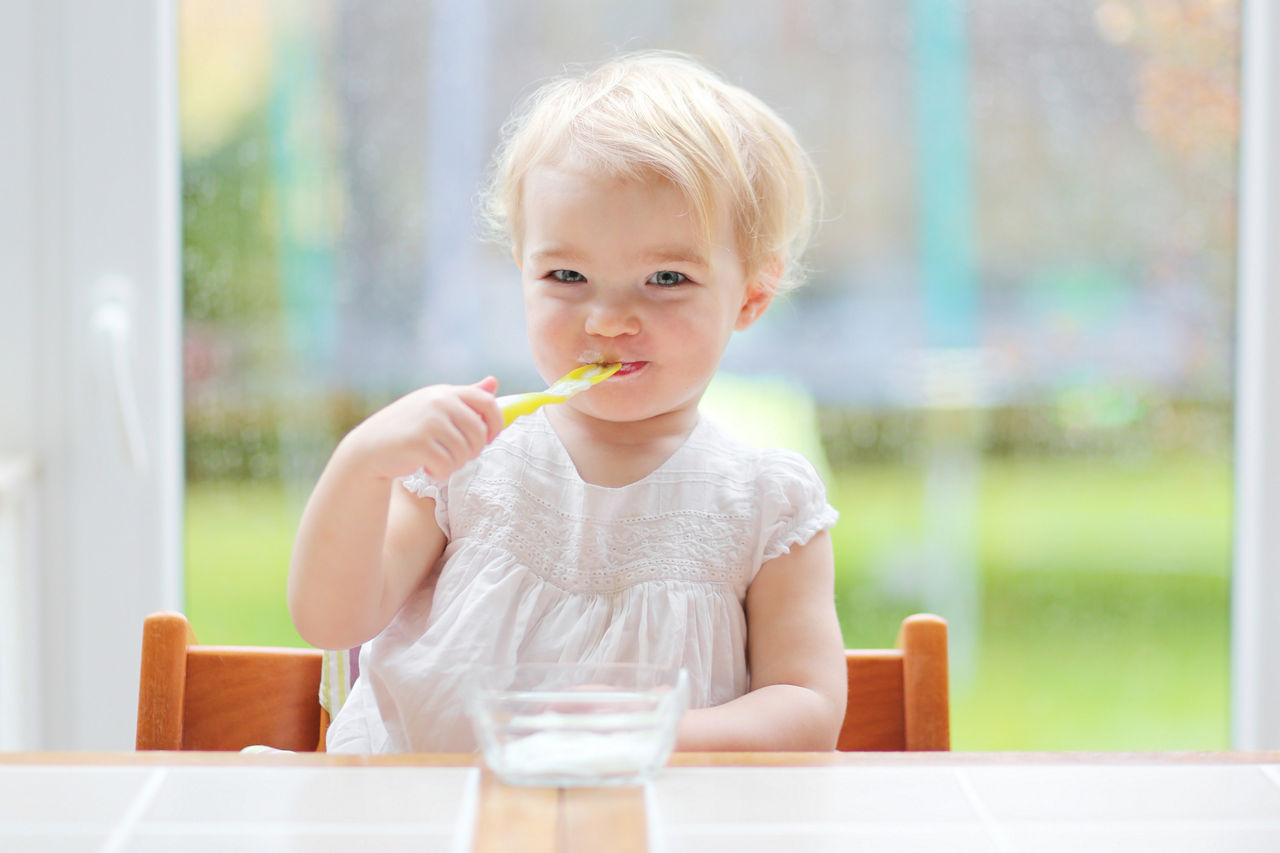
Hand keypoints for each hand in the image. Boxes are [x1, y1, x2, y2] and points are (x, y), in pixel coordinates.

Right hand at [345, 376, 502, 481]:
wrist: (370, 447)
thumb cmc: (408, 428)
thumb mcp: (436, 407)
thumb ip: (465, 398)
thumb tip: (493, 382)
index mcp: (445, 392)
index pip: (487, 402)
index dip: (495, 423)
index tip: (488, 439)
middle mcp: (438, 402)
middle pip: (479, 433)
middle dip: (472, 451)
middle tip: (455, 456)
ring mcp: (428, 421)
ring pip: (464, 452)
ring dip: (454, 465)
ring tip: (437, 461)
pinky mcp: (418, 442)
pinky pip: (447, 465)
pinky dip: (441, 473)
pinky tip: (427, 469)